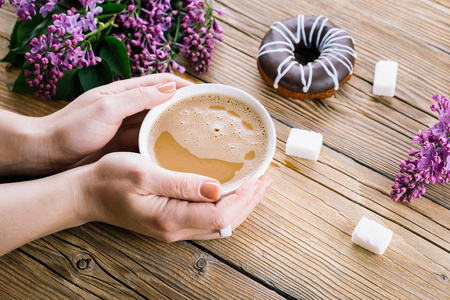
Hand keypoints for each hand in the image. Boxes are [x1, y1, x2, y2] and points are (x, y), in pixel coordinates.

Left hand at [42, 73, 192, 170]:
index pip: (160, 82)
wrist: (48, 153)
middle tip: (205, 115)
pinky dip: (163, 142)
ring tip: (196, 134)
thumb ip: (137, 98)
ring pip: (157, 121)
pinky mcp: (123, 143)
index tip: (203, 92)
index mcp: (124, 92)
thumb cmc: (72, 128)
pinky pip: (149, 139)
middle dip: (183, 104)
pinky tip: (175, 151)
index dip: (182, 84)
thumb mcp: (106, 109)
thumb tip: (169, 89)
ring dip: (175, 124)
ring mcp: (126, 126)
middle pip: (162, 101)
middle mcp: (128, 107)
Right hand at [77, 152, 272, 240]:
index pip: (222, 214)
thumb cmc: (109, 180)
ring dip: (241, 204)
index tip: (258, 177)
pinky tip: (229, 193)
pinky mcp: (170, 221)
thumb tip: (217, 188)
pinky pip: (207, 218)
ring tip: (256, 186)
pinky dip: (225, 206)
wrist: (86, 194)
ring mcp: (173, 228)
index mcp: (171, 217)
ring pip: (219, 223)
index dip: (245, 197)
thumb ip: (181, 183)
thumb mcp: (143, 174)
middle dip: (250, 201)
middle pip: (226, 222)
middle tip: (266, 179)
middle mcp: (175, 228)